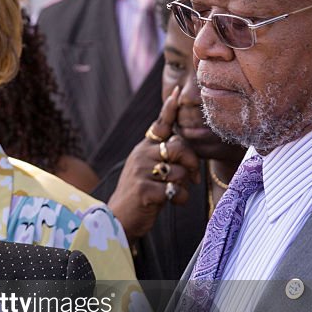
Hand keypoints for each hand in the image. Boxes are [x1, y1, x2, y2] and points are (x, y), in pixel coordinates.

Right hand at [108, 88, 199, 241]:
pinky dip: (180, 199)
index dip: (169, 109)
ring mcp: (141, 172)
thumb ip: (165, 159)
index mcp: (143, 149)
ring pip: (180, 170)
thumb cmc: (141, 194)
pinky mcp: (145, 190)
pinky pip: (176, 190)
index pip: (159, 125)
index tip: (177, 92)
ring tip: (176, 193)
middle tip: (193, 178)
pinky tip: (172, 204)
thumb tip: (190, 159)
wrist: (118, 218)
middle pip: (178, 147)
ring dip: (185, 185)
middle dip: (191, 162)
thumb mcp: (149, 171)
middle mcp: (140, 156)